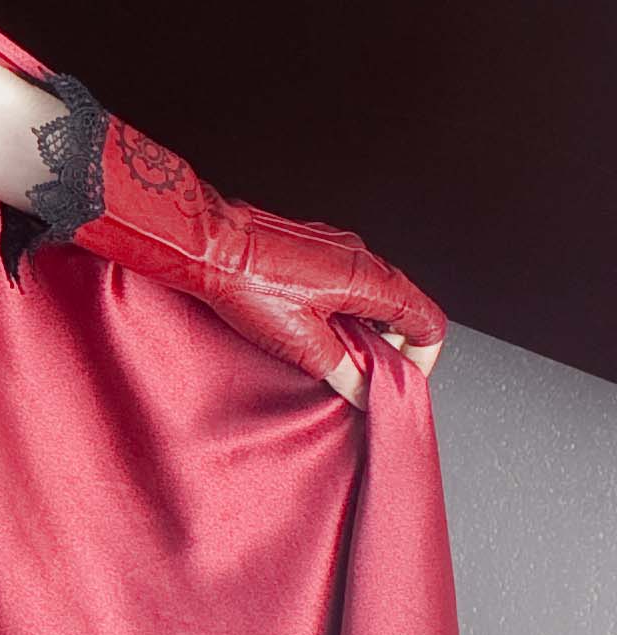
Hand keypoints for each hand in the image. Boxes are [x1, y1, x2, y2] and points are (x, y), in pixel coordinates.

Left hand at [20, 87, 445, 405]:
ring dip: (368, 325)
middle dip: (395, 344)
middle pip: (406, 306)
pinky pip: (347, 278)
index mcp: (370, 281)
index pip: (428, 319)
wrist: (205, 243)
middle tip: (369, 373)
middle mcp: (362, 256)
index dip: (424, 356)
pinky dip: (345, 306)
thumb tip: (365, 391)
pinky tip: (314, 325)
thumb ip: (343, 370)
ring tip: (337, 354)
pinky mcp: (314, 244)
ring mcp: (338, 247)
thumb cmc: (247, 286)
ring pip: (375, 291)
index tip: (402, 379)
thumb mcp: (301, 344)